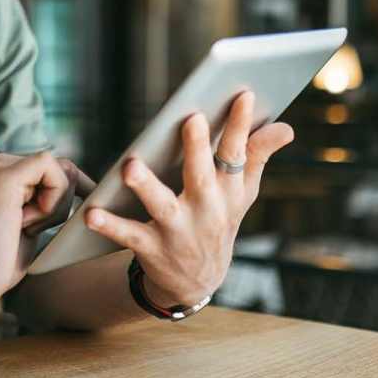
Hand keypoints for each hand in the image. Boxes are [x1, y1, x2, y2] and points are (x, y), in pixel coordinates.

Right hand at [0, 152, 89, 307]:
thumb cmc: (2, 257)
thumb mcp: (34, 221)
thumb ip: (49, 200)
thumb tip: (86, 189)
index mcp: (7, 170)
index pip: (58, 168)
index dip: (76, 191)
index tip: (86, 213)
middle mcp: (2, 162)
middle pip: (65, 168)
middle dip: (64, 201)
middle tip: (31, 227)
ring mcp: (0, 166)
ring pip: (62, 170)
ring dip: (56, 206)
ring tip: (22, 226)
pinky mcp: (4, 176)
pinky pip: (53, 173)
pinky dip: (51, 203)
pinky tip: (23, 222)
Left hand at [83, 91, 293, 306]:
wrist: (197, 282)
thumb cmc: (216, 221)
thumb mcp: (241, 194)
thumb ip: (256, 157)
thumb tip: (286, 127)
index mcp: (227, 192)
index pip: (236, 154)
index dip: (241, 126)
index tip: (244, 95)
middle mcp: (205, 210)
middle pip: (200, 176)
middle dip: (197, 149)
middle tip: (192, 119)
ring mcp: (178, 230)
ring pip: (161, 206)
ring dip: (146, 187)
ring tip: (130, 167)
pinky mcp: (151, 248)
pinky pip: (128, 235)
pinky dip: (109, 226)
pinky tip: (91, 214)